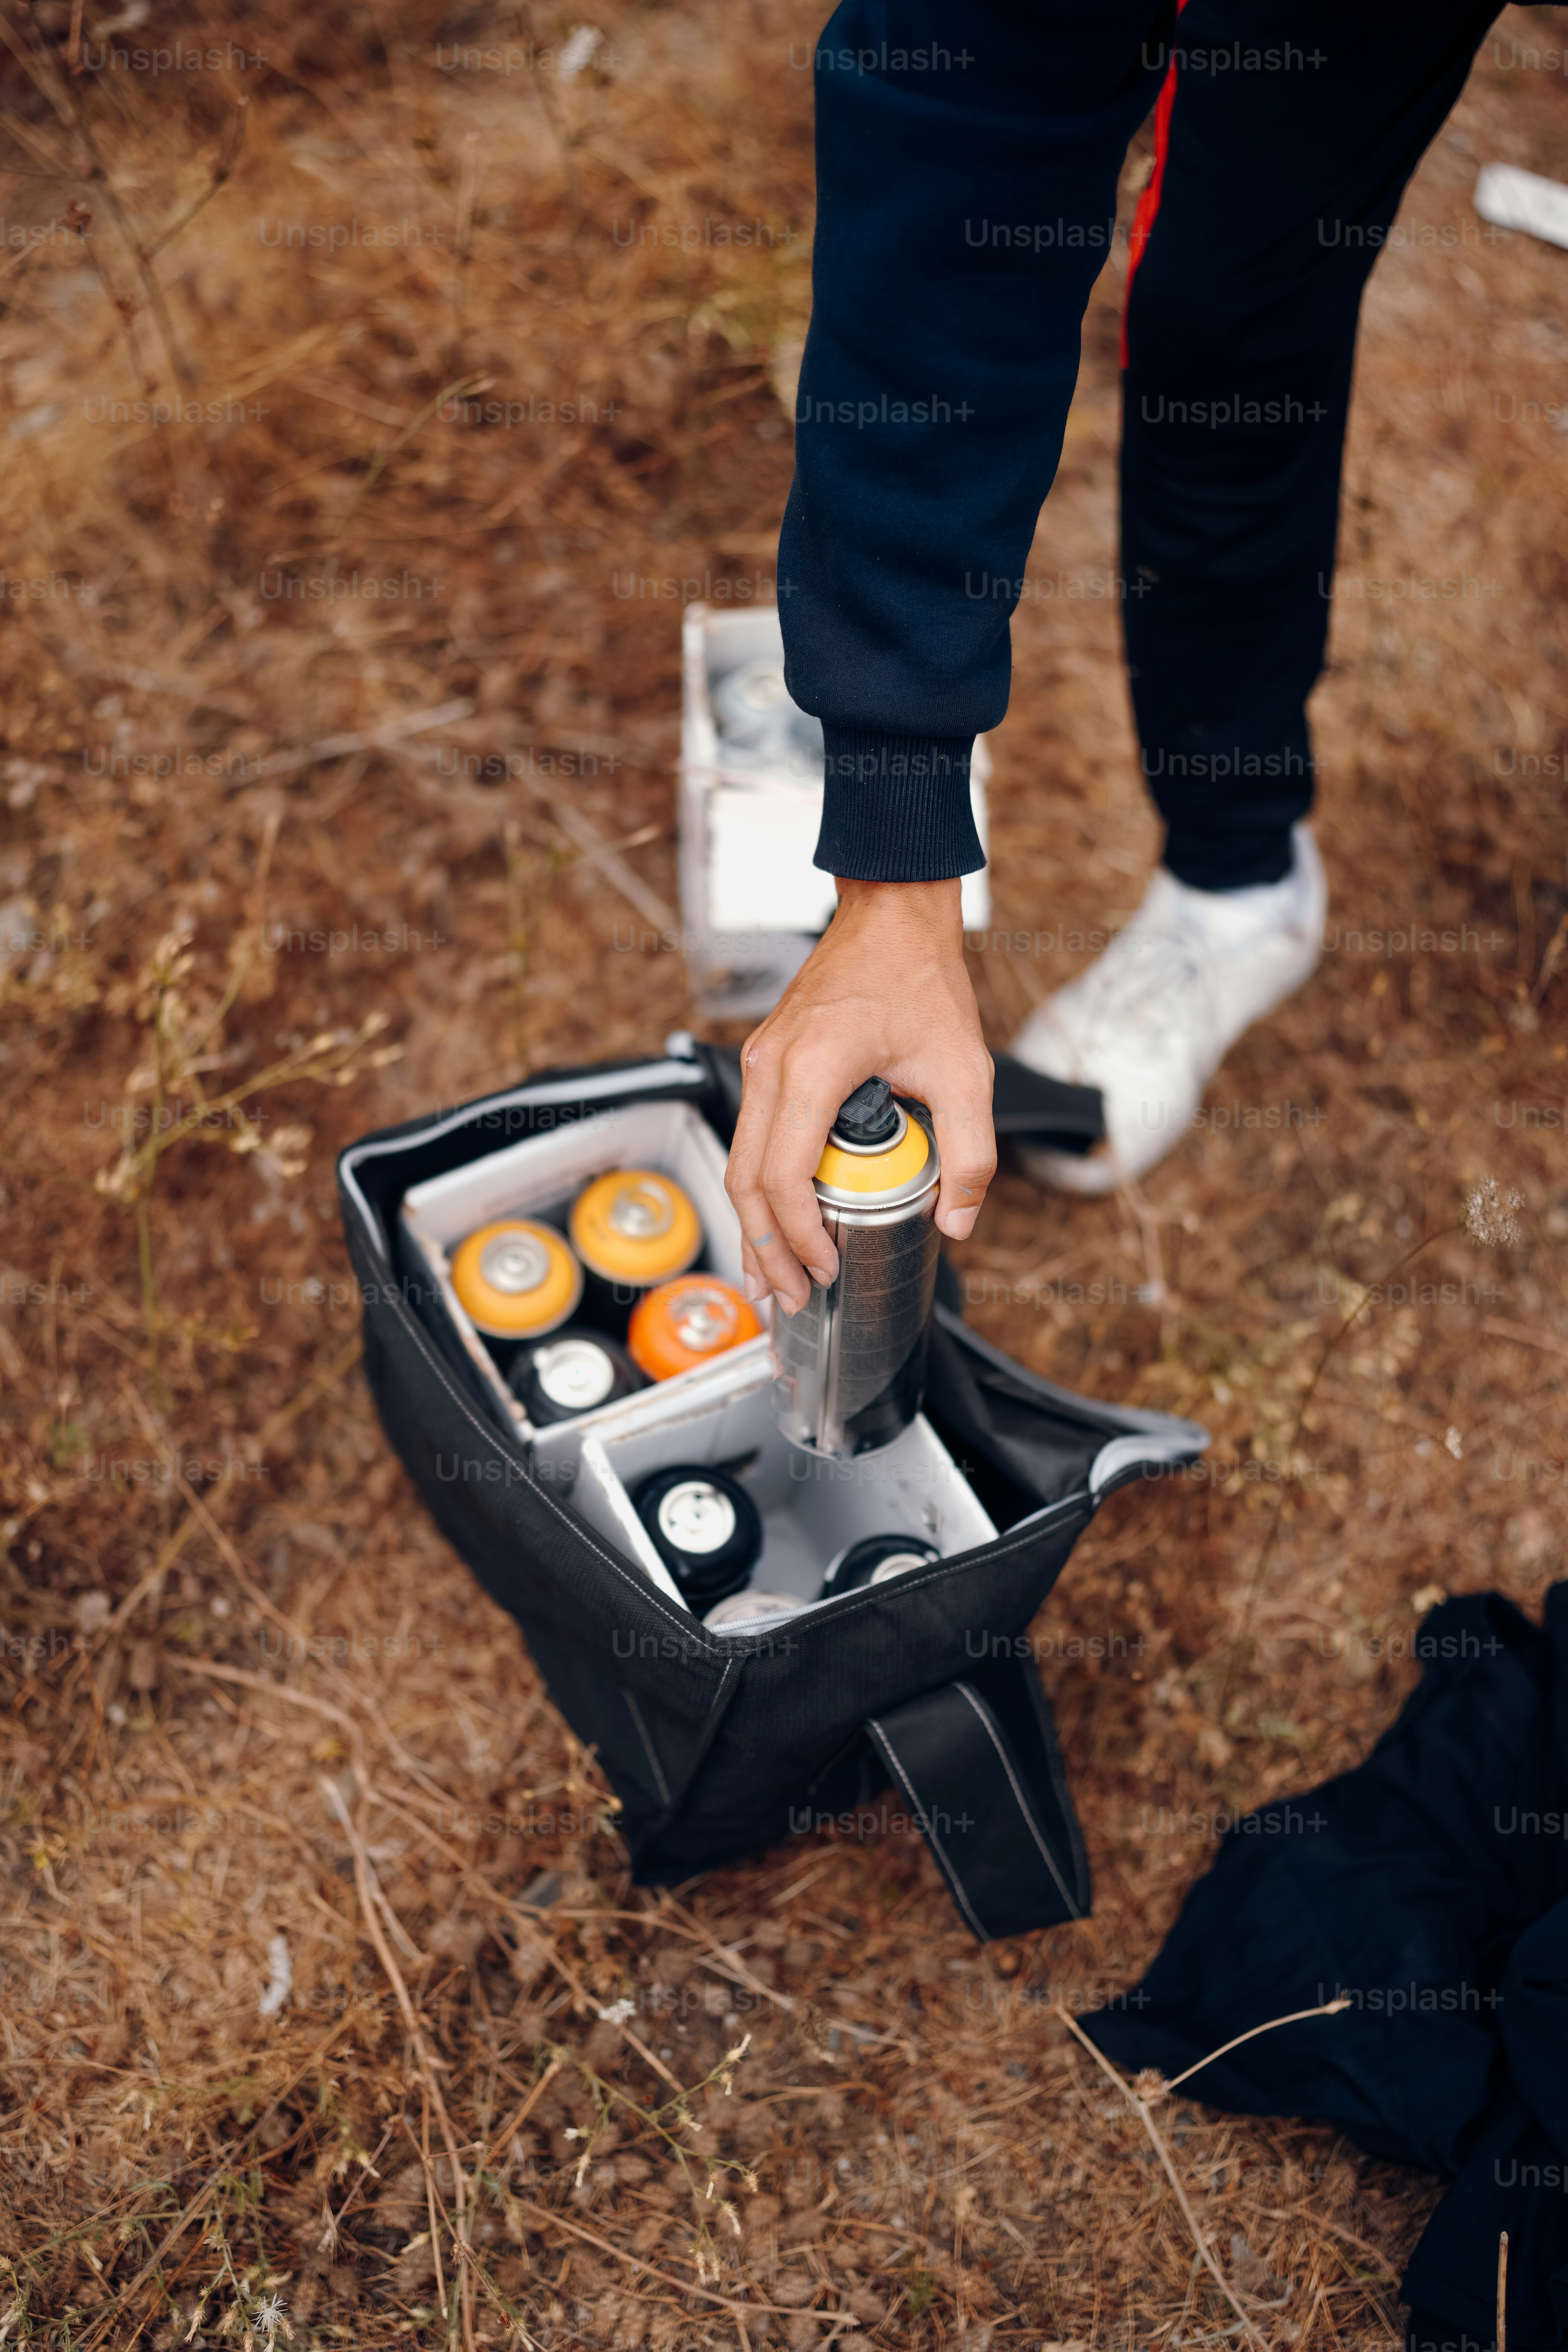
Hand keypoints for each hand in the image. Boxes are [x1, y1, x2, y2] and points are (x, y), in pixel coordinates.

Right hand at [725, 877, 995, 1314]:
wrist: (892, 915)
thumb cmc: (922, 980)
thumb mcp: (965, 1071)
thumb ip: (970, 1152)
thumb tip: (958, 1221)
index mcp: (814, 1069)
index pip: (786, 1176)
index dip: (801, 1236)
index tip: (826, 1270)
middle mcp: (772, 1066)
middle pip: (746, 1180)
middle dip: (765, 1249)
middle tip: (789, 1297)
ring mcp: (761, 1061)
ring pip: (738, 1162)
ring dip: (753, 1225)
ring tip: (772, 1277)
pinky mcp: (765, 1061)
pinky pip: (750, 1137)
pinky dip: (758, 1188)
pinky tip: (774, 1221)